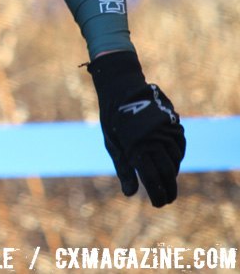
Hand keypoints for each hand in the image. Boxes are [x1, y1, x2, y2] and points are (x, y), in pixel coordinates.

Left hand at [87, 51, 185, 206]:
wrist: (122, 88)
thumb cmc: (113, 119)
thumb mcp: (113, 144)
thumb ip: (124, 169)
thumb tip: (129, 194)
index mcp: (137, 146)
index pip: (152, 178)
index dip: (158, 193)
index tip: (160, 204)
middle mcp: (154, 139)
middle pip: (167, 172)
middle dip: (168, 188)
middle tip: (167, 200)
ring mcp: (166, 130)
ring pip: (175, 160)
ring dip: (172, 173)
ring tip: (167, 183)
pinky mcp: (174, 122)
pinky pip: (180, 146)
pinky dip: (176, 158)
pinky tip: (171, 164)